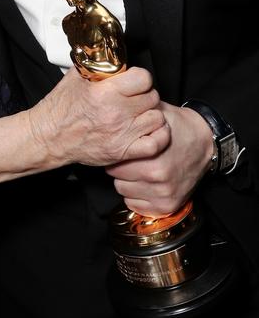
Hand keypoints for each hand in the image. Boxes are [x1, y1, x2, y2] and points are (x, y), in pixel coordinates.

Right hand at [28, 66, 167, 169]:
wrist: (49, 136)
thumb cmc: (60, 108)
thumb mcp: (75, 77)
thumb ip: (95, 64)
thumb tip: (109, 53)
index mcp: (105, 92)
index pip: (143, 78)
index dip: (140, 78)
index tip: (134, 82)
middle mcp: (116, 113)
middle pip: (152, 97)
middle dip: (144, 95)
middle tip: (134, 98)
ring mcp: (121, 134)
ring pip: (157, 118)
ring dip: (150, 115)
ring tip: (140, 114)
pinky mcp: (122, 151)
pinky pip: (156, 144)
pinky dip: (157, 136)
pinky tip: (147, 130)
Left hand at [105, 102, 212, 216]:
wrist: (205, 143)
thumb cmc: (178, 127)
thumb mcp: (156, 114)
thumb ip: (134, 115)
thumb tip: (112, 110)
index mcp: (152, 157)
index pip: (114, 162)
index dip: (117, 153)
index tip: (123, 148)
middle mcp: (158, 179)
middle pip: (116, 177)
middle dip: (121, 167)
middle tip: (132, 158)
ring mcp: (163, 195)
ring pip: (123, 191)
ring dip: (128, 182)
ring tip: (140, 169)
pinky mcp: (167, 206)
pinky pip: (135, 205)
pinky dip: (137, 195)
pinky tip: (145, 183)